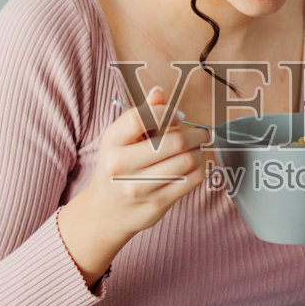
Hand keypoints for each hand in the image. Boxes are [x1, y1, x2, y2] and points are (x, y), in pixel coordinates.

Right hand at [58, 85, 208, 283]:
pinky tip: (192, 166)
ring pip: (187, 161)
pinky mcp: (156, 204)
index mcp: (111, 142)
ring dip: (199, 151)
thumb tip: (159, 92)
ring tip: (196, 148)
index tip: (178, 116)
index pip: (140, 118)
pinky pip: (191, 180)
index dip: (166, 112)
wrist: (105, 213)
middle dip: (194, 133)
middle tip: (199, 132)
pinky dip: (198, 168)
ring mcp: (139, 188)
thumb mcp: (120, 140)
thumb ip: (141, 115)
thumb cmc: (118, 168)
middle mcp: (121, 165)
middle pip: (174, 141)